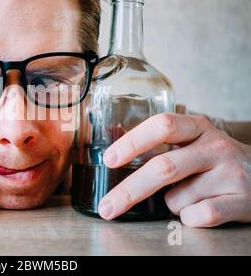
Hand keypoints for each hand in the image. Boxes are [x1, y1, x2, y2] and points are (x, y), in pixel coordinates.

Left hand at [98, 113, 250, 226]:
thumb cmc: (214, 160)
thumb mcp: (191, 140)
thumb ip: (158, 141)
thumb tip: (111, 139)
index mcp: (198, 127)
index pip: (163, 125)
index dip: (133, 141)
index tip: (109, 159)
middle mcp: (215, 146)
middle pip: (163, 167)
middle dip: (129, 190)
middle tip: (106, 208)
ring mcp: (231, 173)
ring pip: (176, 198)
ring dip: (169, 205)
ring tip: (186, 197)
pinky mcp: (243, 200)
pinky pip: (198, 216)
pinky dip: (188, 218)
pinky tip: (198, 210)